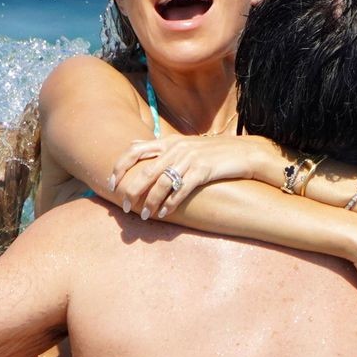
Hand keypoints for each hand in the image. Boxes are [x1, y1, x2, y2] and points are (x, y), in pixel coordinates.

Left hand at [110, 134, 274, 219]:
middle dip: (131, 191)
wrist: (245, 152)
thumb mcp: (183, 143)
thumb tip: (133, 144)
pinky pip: (181, 190)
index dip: (119, 167)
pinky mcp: (203, 170)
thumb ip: (159, 146)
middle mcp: (176, 148)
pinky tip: (164, 213)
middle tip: (125, 207)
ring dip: (150, 202)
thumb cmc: (213, 152)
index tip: (111, 184)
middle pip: (145, 171)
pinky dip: (170, 203)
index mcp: (168, 141)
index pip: (135, 150)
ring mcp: (190, 158)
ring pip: (161, 183)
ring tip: (144, 215)